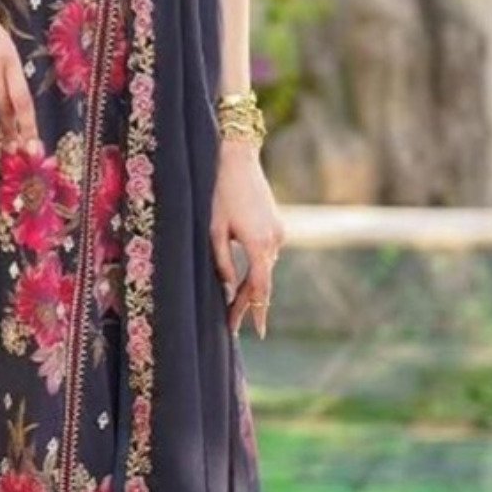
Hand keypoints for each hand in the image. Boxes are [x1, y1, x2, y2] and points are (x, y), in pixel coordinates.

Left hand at [210, 138, 282, 336]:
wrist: (237, 159)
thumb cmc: (218, 193)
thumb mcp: (213, 230)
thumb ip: (221, 261)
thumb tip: (225, 287)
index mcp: (258, 244)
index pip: (258, 288)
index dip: (254, 310)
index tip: (257, 333)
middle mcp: (274, 240)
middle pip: (263, 281)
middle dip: (248, 304)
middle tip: (234, 326)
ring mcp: (278, 231)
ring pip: (265, 266)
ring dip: (250, 285)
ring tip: (233, 305)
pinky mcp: (277, 224)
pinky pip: (267, 252)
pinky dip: (256, 266)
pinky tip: (244, 275)